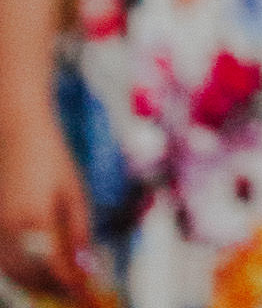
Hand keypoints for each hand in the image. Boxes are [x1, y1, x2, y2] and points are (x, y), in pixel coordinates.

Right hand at [0, 113, 92, 300]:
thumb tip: (86, 265)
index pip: (55, 266)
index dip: (73, 284)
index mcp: (36, 219)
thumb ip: (79, 231)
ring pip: (14, 272)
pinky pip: (5, 261)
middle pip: (31, 275)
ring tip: (62, 285)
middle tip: (78, 292)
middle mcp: (10, 229)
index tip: (88, 294)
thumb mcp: (74, 193)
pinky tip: (39, 271)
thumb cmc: (51, 158)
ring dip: (37, 283)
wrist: (19, 134)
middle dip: (55, 288)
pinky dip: (22, 272)